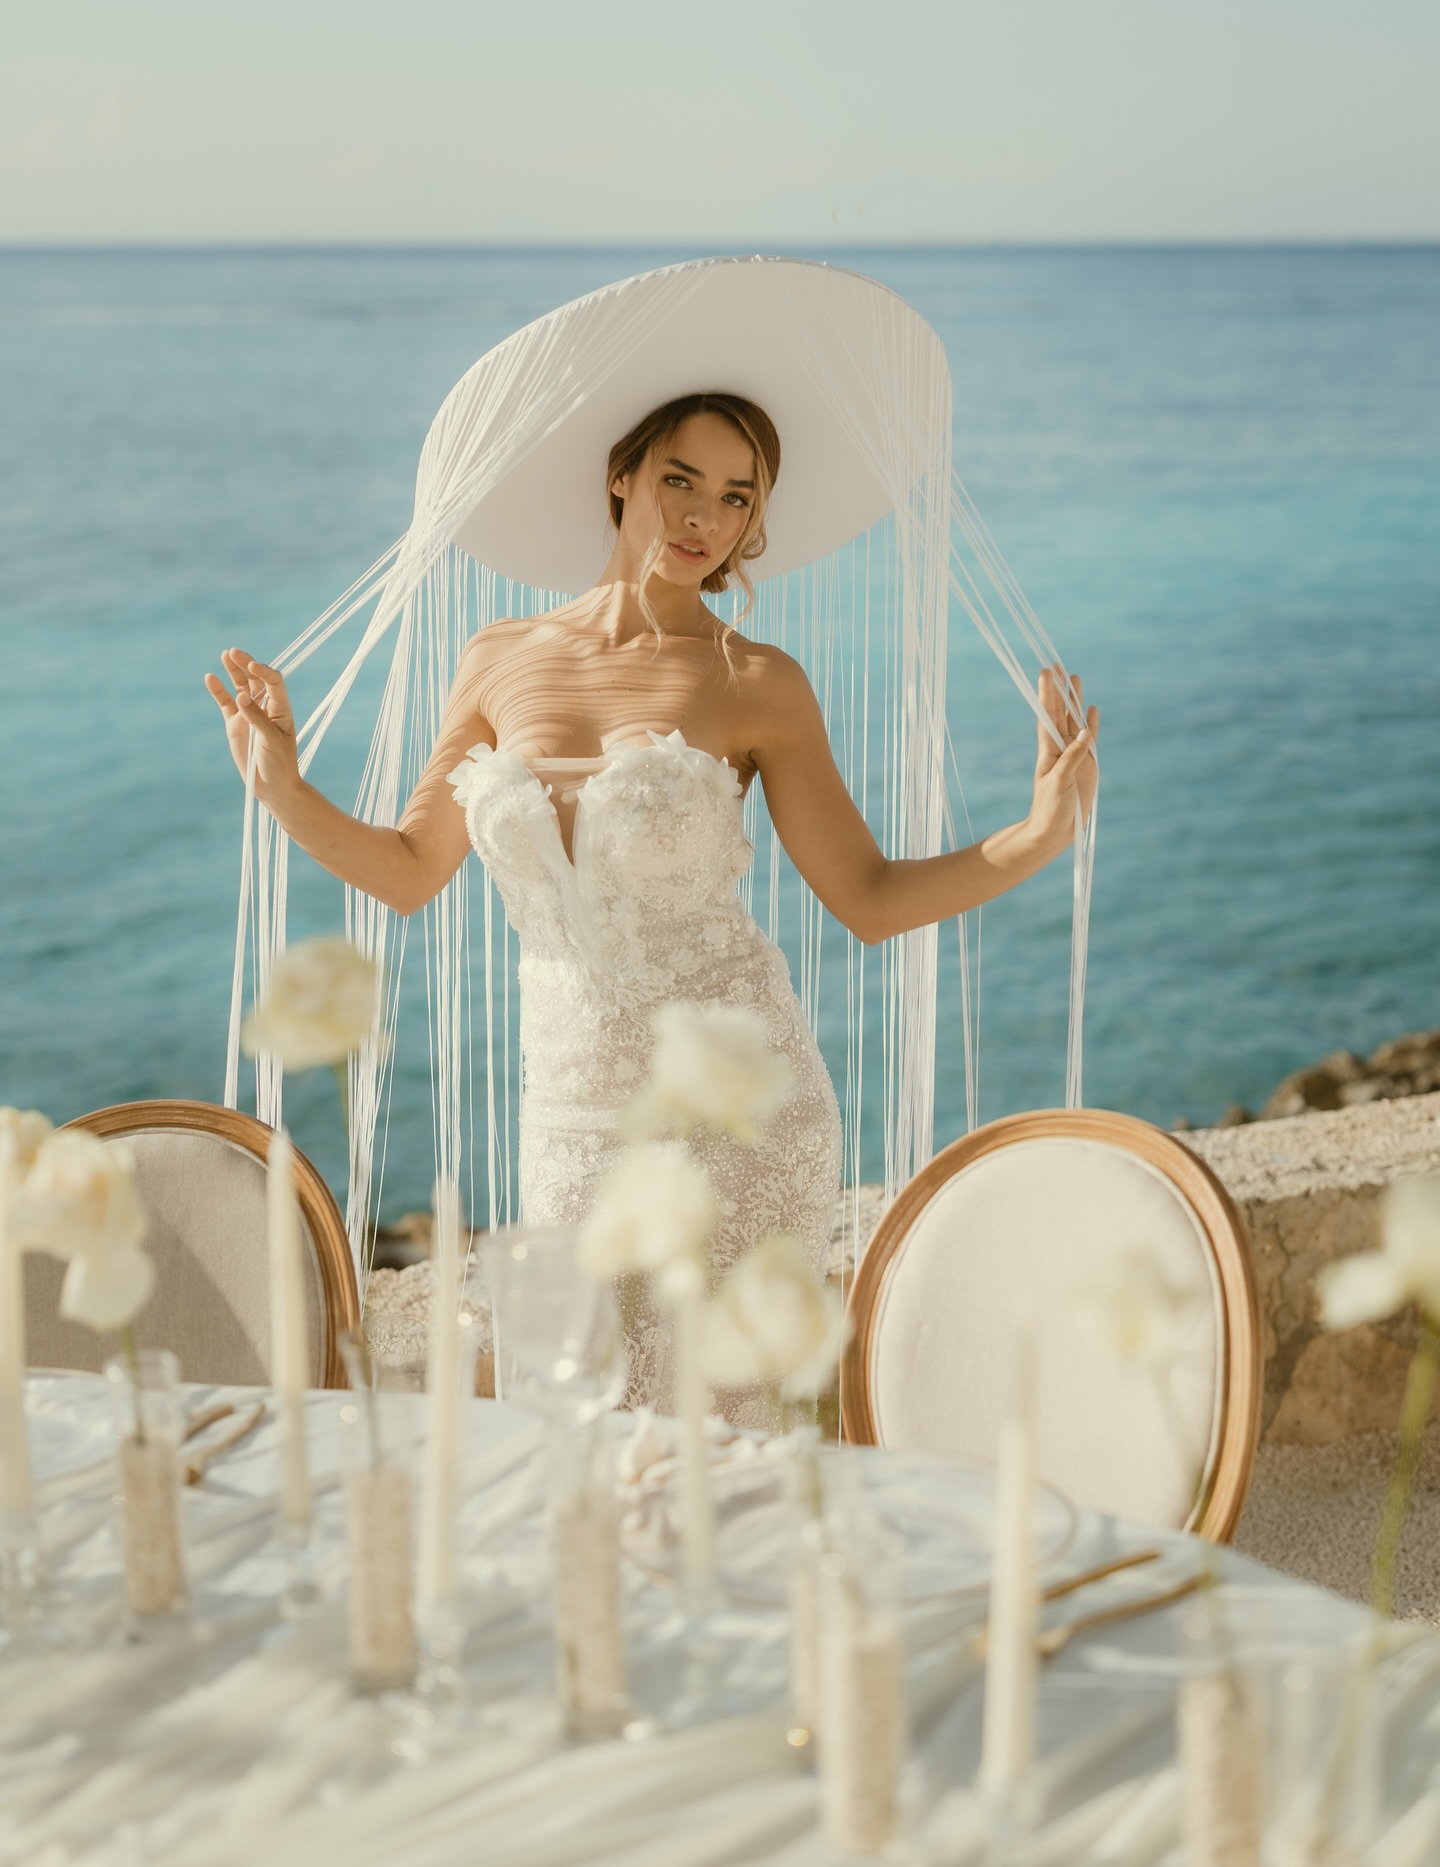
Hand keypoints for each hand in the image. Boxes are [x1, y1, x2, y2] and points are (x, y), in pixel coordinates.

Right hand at [204, 648, 300, 799]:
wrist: (272, 786)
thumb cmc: (280, 763)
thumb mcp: (271, 740)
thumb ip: (257, 718)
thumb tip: (241, 696)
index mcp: (281, 708)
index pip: (273, 682)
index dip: (263, 671)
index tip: (253, 666)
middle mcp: (265, 706)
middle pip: (255, 679)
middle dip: (246, 664)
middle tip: (234, 652)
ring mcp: (248, 713)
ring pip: (240, 686)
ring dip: (233, 671)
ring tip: (225, 655)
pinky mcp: (234, 723)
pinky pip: (224, 702)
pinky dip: (218, 690)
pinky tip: (210, 678)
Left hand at [1026, 663, 1098, 854]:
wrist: (1055, 830)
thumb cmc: (1050, 809)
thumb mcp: (1060, 783)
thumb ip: (1072, 758)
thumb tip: (1084, 732)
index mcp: (1049, 750)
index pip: (1048, 715)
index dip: (1047, 694)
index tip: (1046, 672)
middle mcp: (1060, 748)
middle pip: (1060, 712)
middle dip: (1060, 690)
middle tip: (1059, 666)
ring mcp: (1074, 755)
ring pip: (1075, 721)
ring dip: (1075, 701)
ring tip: (1075, 679)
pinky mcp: (1087, 765)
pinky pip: (1089, 739)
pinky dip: (1090, 724)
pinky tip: (1091, 710)